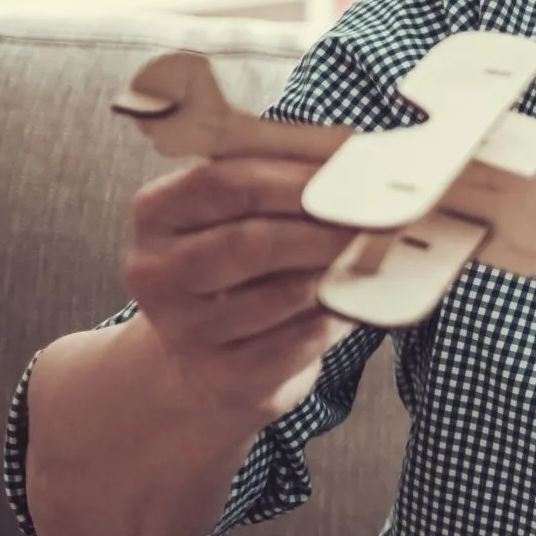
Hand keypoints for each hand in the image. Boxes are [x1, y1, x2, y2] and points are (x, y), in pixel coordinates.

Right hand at [123, 156, 357, 423]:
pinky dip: (336, 317)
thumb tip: (357, 159)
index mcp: (158, 213)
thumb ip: (283, 183)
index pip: (225, 182)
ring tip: (375, 256)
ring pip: (281, 294)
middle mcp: (155, 272)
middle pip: (250, 241)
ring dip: (339, 273)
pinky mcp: (222, 376)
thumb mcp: (243, 217)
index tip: (354, 174)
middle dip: (325, 229)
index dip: (297, 178)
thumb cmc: (242, 271)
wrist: (210, 362)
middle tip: (380, 220)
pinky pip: (297, 340)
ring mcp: (183, 330)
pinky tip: (356, 302)